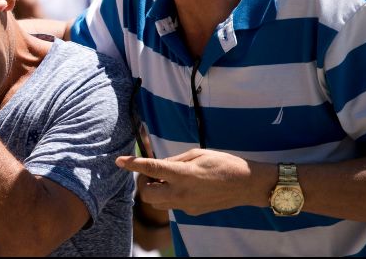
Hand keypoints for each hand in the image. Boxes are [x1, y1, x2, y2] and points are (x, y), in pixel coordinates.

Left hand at [117, 149, 267, 215]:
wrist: (245, 185)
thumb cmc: (223, 163)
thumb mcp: (197, 154)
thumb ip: (174, 160)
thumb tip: (159, 165)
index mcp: (182, 174)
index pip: (150, 169)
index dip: (132, 164)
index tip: (119, 161)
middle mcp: (181, 192)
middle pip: (147, 194)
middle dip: (144, 183)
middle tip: (154, 172)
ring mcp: (186, 205)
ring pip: (158, 202)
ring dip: (157, 191)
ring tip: (170, 179)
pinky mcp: (192, 212)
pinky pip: (173, 205)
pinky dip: (171, 195)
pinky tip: (185, 187)